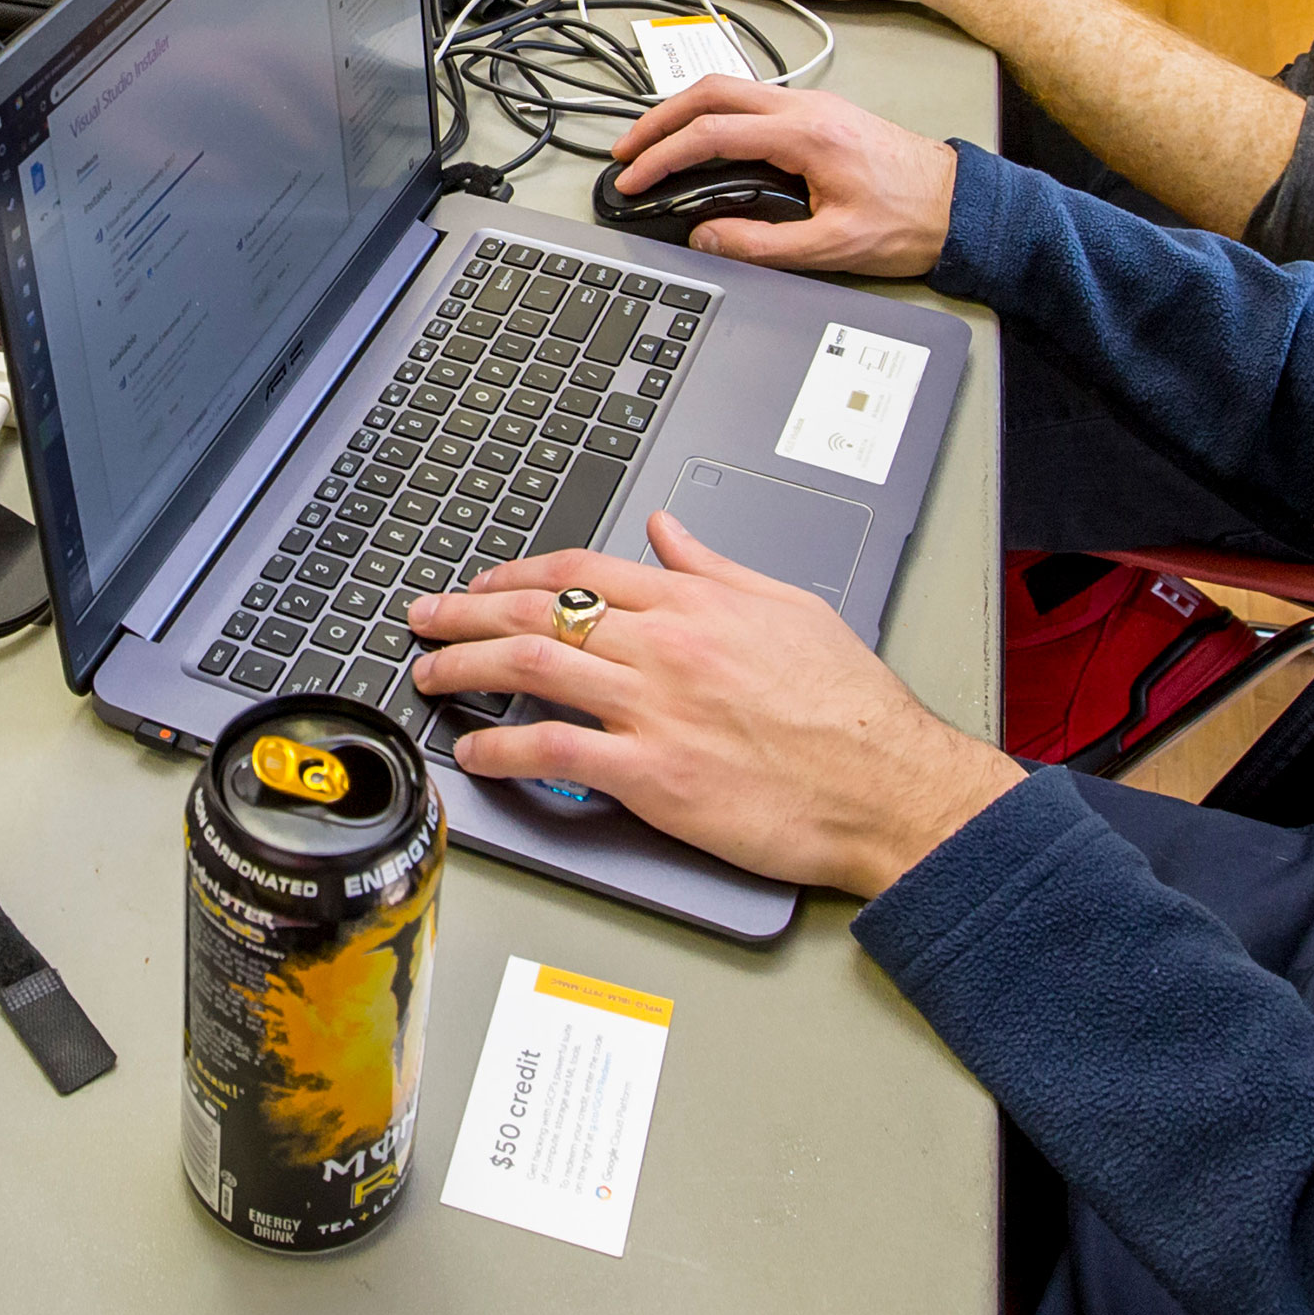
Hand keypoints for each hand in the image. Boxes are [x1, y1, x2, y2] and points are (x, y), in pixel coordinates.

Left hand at [406, 521, 1019, 898]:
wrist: (889, 784)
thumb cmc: (852, 710)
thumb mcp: (790, 608)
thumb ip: (716, 569)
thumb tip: (670, 530)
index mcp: (695, 603)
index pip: (582, 570)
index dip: (517, 573)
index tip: (484, 584)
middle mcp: (665, 646)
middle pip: (539, 611)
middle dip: (466, 611)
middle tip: (424, 618)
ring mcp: (655, 709)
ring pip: (533, 669)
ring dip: (466, 667)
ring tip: (428, 674)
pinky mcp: (654, 775)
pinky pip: (555, 753)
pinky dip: (502, 748)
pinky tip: (475, 751)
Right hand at [600, 78, 959, 276]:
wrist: (961, 206)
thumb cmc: (912, 220)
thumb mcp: (833, 247)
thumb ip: (762, 244)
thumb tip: (707, 239)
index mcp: (806, 134)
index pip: (712, 133)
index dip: (662, 156)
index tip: (634, 178)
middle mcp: (807, 108)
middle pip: (710, 91)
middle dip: (658, 119)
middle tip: (626, 151)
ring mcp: (813, 105)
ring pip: (729, 88)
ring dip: (683, 111)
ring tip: (652, 143)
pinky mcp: (819, 114)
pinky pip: (751, 100)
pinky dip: (713, 113)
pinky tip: (701, 137)